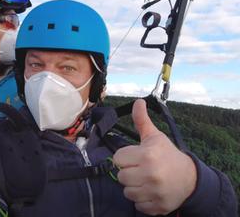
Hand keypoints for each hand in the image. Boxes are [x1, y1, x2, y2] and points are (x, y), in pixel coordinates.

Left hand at [113, 99, 196, 214]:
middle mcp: (150, 174)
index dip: (124, 158)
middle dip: (128, 173)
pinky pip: (137, 205)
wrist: (191, 179)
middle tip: (140, 170)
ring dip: (133, 187)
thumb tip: (138, 102)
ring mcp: (154, 192)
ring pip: (127, 192)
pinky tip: (150, 191)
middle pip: (121, 177)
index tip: (134, 158)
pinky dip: (142, 200)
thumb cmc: (168, 155)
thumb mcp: (155, 137)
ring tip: (144, 180)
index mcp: (147, 155)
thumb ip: (142, 121)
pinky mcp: (157, 206)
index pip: (118, 159)